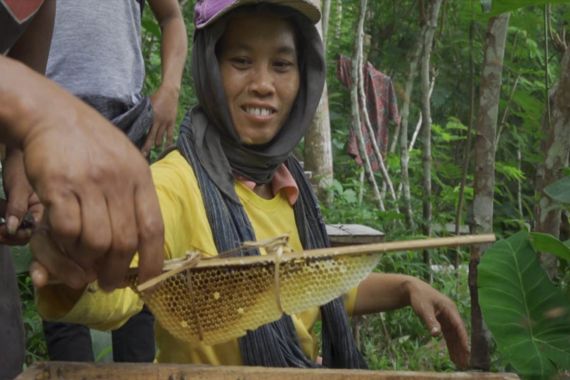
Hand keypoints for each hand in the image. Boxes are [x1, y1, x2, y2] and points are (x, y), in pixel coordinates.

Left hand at [0, 147, 42, 244]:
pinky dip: (3, 222)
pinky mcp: (20, 208)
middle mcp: (41, 212)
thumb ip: (17, 209)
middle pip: (27, 233)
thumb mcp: (18, 188)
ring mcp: (30, 211)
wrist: (17, 152)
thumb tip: (12, 229)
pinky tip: (0, 217)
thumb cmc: (21, 164)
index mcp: (48, 208)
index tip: (3, 233)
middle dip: (10, 236)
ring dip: (5, 230)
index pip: (35, 230)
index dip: (18, 235)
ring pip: (19, 228)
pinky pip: (13, 220)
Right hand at [13, 75, 164, 290]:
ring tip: (85, 265)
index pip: (154, 228)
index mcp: (140, 176)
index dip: (153, 260)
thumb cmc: (91, 141)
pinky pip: (66, 229)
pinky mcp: (58, 186)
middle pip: (125, 241)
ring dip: (89, 261)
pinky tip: (65, 243)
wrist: (51, 114)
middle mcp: (118, 181)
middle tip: (107, 283)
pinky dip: (66, 244)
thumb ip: (134, 195)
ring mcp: (88, 183)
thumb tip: (141, 240)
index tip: (148, 282)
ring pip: (96, 241)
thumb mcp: (125, 160)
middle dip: (116, 271)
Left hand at [141, 85, 178, 156]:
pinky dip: (167, 142)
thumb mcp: (146, 104)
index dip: (139, 139)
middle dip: (147, 147)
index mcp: (149, 116)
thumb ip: (142, 112)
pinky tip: (166, 148)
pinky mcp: (171, 122)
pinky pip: (169, 135)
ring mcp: (165, 122)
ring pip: (159, 137)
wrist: (169, 92)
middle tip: (143, 156)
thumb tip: (134, 119)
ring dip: (156, 144)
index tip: (135, 147)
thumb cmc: (156, 96)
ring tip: (153, 151)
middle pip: (150, 137)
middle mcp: (156, 121)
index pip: (142, 131)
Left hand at [405, 279, 469, 368]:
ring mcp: (447, 318)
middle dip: (462, 348)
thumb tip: (436, 334)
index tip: (467, 350)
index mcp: (450, 308)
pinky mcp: (442, 322)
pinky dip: (450, 345)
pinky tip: (453, 356)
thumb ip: (430, 321)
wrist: (413, 289)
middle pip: (458, 333)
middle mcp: (451, 314)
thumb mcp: (424, 309)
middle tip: (465, 363)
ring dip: (457, 349)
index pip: (459, 326)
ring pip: (454, 336)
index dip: (463, 338)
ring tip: (460, 363)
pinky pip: (448, 336)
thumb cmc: (419, 297)